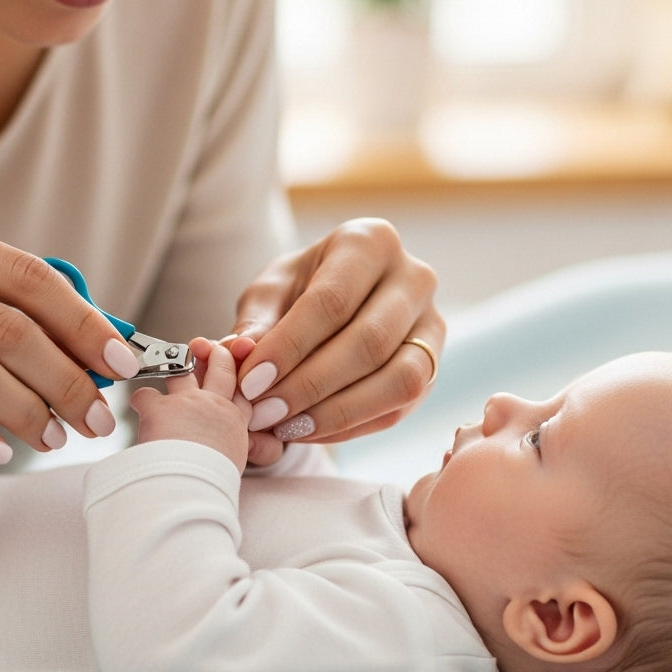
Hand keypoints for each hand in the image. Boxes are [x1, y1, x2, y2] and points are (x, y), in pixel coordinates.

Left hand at [131, 341, 251, 471]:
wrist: (193, 489)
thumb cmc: (211, 484)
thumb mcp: (232, 464)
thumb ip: (226, 447)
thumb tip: (216, 449)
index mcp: (236, 423)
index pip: (243, 388)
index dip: (238, 373)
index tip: (232, 366)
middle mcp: (216, 406)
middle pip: (221, 366)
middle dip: (215, 354)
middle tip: (208, 349)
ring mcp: (189, 402)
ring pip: (184, 369)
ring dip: (175, 366)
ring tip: (168, 366)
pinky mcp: (160, 407)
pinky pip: (145, 392)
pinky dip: (139, 398)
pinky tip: (139, 404)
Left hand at [228, 218, 443, 446]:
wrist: (336, 302)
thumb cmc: (299, 291)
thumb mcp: (269, 294)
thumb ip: (254, 324)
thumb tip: (238, 353)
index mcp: (370, 241)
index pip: (333, 299)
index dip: (290, 346)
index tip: (251, 382)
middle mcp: (414, 278)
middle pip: (370, 342)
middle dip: (311, 385)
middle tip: (264, 412)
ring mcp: (432, 324)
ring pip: (399, 379)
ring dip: (338, 412)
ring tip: (287, 427)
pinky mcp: (433, 367)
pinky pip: (400, 407)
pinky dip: (352, 426)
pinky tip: (309, 430)